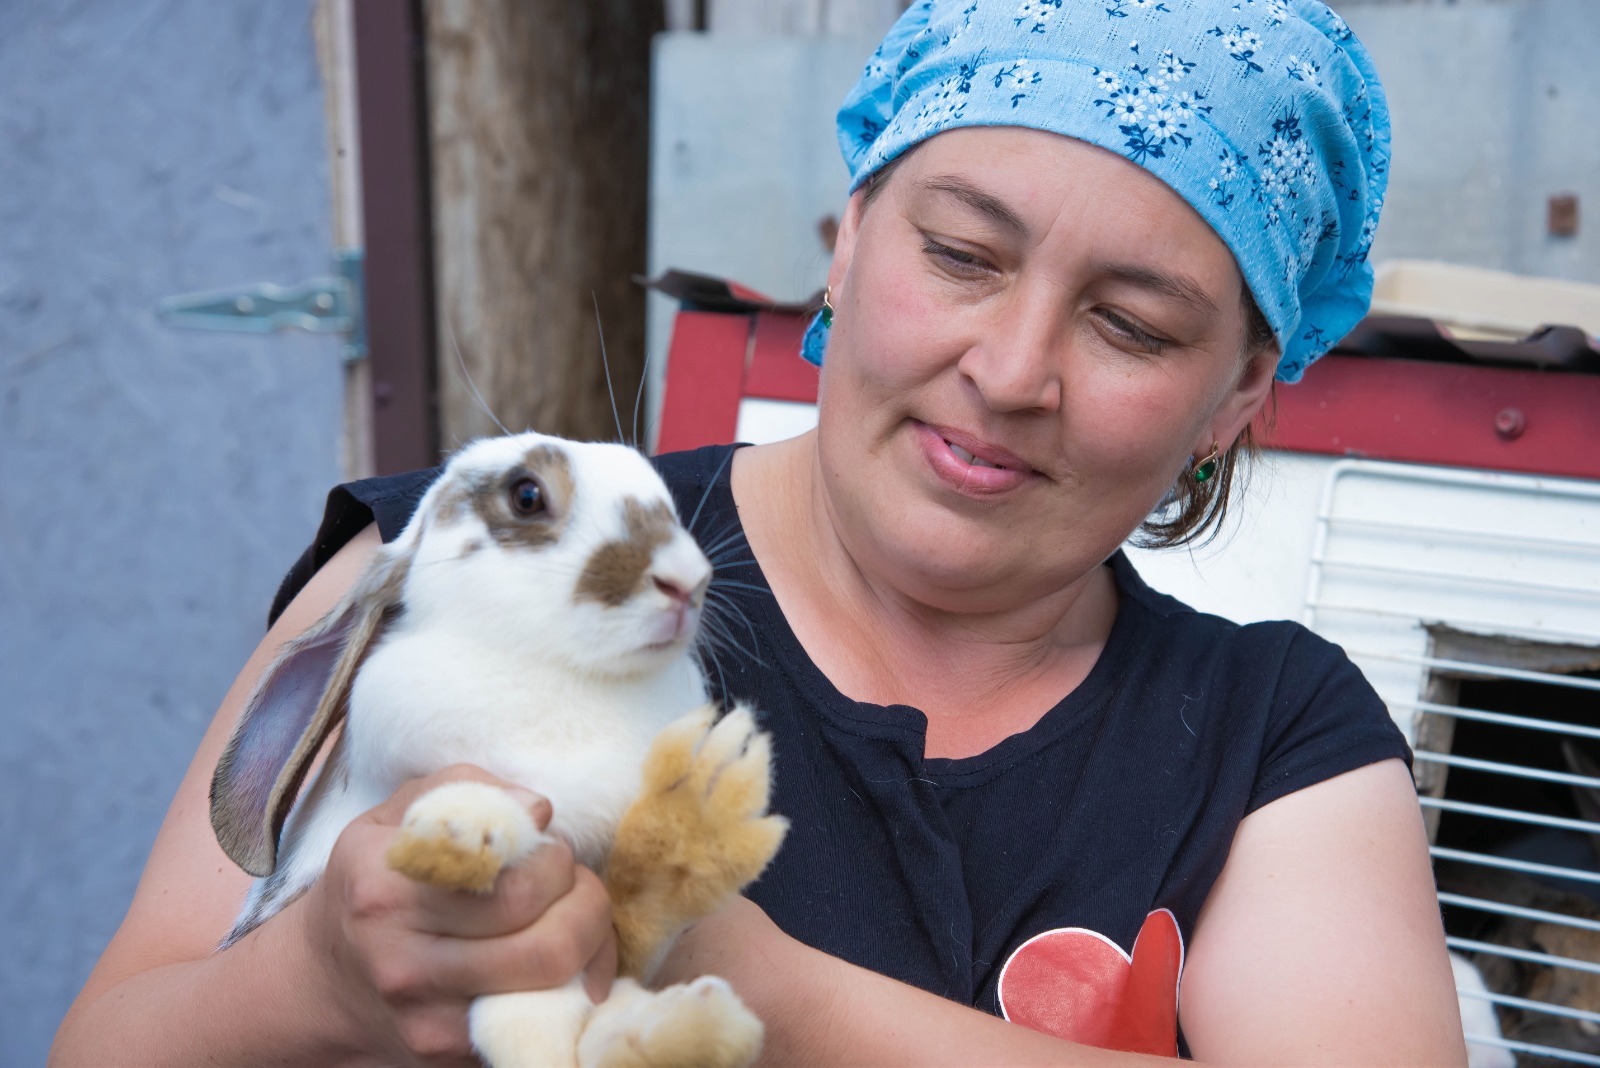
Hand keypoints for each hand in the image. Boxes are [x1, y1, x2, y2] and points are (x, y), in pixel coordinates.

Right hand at [283, 765, 616, 1065]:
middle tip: (571, 885)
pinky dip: (574, 992)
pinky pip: (547, 1025)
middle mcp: (404, 966)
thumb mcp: (394, 818)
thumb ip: (466, 792)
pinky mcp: (450, 1059)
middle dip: (586, 904)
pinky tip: (560, 967)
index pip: (513, 884)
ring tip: (571, 920)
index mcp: (388, 892)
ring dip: (591, 948)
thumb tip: (538, 810)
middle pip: (549, 946)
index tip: (547, 849)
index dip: (554, 861)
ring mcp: (429, 1024)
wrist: (322, 982)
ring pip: (557, 991)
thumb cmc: (375, 883)